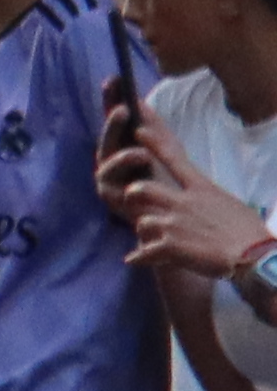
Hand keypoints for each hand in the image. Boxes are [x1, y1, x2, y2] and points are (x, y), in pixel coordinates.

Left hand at [115, 133, 268, 282]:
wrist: (256, 257)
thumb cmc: (250, 233)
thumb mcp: (229, 203)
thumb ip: (207, 197)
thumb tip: (201, 197)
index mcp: (202, 189)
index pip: (175, 160)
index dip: (155, 144)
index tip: (139, 131)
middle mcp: (184, 203)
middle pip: (141, 189)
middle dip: (133, 196)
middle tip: (135, 204)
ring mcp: (174, 224)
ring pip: (141, 222)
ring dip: (145, 233)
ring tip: (153, 242)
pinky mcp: (170, 246)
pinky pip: (143, 251)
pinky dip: (139, 257)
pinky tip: (135, 260)